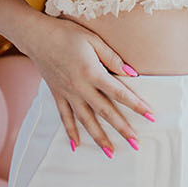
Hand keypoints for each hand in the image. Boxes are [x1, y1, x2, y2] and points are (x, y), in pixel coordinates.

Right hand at [29, 16, 154, 156]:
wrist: (37, 36)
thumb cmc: (67, 34)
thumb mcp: (93, 39)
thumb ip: (112, 58)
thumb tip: (132, 73)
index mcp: (92, 72)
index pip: (119, 93)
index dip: (136, 105)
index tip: (150, 115)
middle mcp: (80, 87)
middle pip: (105, 112)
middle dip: (122, 128)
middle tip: (136, 143)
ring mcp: (67, 94)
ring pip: (85, 120)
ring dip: (99, 137)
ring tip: (111, 152)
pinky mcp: (57, 95)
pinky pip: (65, 118)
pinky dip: (71, 132)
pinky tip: (77, 145)